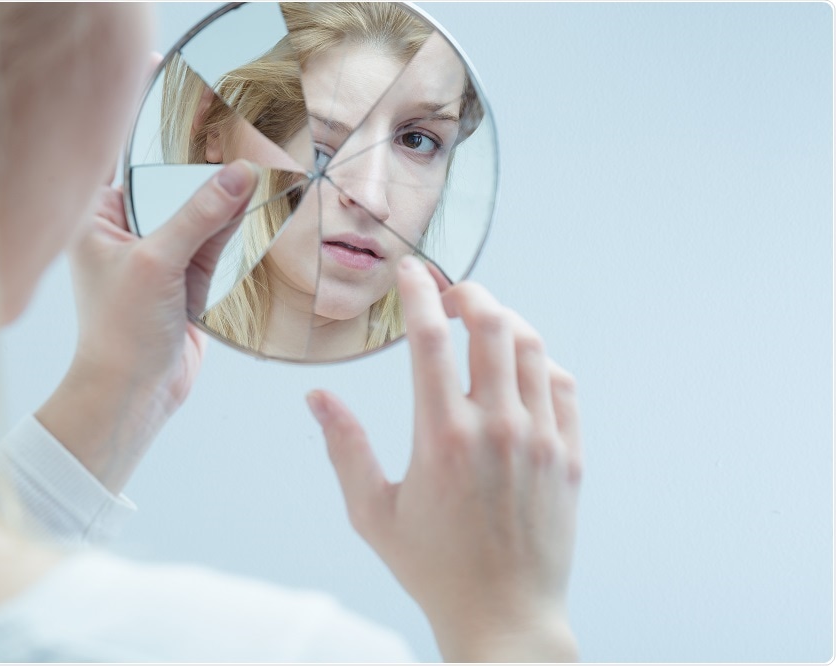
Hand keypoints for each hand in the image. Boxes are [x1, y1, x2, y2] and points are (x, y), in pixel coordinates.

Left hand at [37, 161, 258, 492]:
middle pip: (174, 191)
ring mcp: (157, 258)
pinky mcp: (184, 280)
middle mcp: (125, 234)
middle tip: (247, 145)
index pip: (137, 168)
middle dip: (208, 178)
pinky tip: (261, 211)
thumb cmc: (122, 331)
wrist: (136, 394)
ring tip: (265, 175)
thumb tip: (238, 175)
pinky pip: (213, 246)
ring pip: (199, 218)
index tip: (211, 121)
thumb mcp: (157, 262)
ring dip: (227, 206)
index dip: (172, 149)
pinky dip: (234, 234)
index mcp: (96, 221)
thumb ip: (198, 216)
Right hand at [306, 256, 582, 661]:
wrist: (505, 616)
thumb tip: (317, 397)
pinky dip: (540, 361)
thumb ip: (344, 448)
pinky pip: (563, 385)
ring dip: (505, 320)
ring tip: (483, 323)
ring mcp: (541, 440)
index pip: (429, 336)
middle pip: (491, 323)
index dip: (416, 291)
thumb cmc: (433, 569)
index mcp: (441, 436)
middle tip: (448, 294)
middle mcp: (496, 427)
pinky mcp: (570, 457)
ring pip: (532, 346)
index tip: (409, 271)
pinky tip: (520, 368)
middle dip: (467, 292)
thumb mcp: (372, 512)